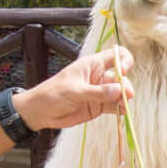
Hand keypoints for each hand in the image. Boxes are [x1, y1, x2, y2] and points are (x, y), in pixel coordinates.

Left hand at [18, 47, 133, 130]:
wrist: (41, 112)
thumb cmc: (53, 94)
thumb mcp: (74, 91)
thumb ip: (97, 92)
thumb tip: (119, 90)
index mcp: (92, 65)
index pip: (115, 55)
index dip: (124, 60)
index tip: (124, 71)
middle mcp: (99, 77)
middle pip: (120, 77)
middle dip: (125, 85)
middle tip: (125, 95)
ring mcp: (100, 92)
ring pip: (119, 92)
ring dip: (124, 98)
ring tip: (123, 106)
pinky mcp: (99, 106)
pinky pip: (114, 106)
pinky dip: (120, 109)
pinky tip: (122, 112)